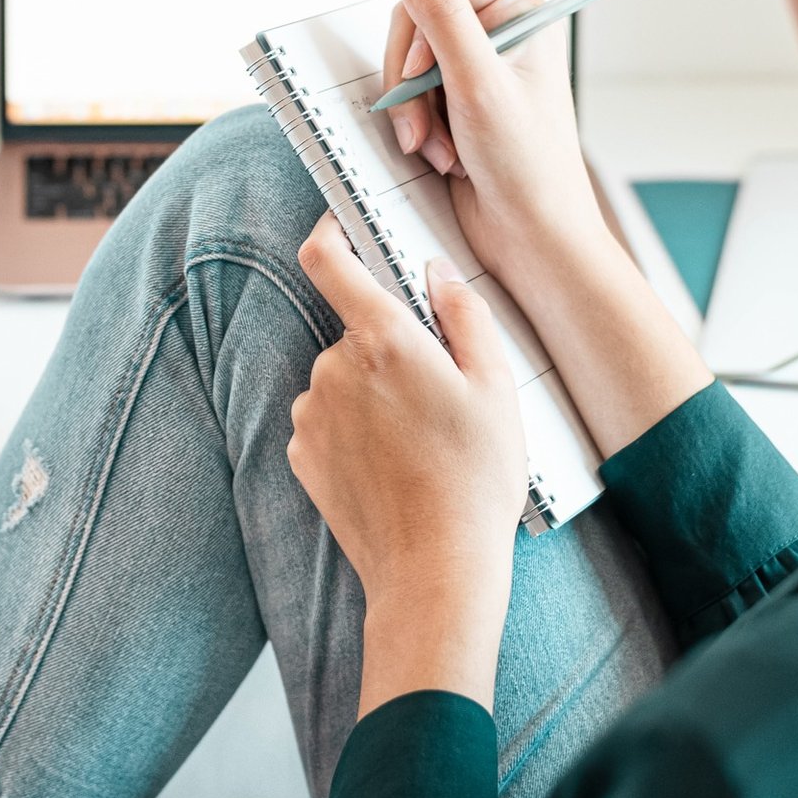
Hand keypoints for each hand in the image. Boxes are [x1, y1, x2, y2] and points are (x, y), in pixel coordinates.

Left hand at [290, 213, 526, 711]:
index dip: (330, 232)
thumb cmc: (476, 479)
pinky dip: (356, 430)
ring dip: (374, 392)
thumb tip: (434, 271)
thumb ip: (463, 314)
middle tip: (441, 393)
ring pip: (343, 378)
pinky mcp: (302, 456)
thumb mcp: (495, 386)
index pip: (327, 259)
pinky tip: (395, 465)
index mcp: (382, 340)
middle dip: (390, 347)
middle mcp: (333, 369)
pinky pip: (328, 421)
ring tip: (422, 442)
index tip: (343, 225)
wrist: (435, 572)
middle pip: (355, 330)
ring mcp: (311, 415)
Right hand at [381, 0, 617, 296]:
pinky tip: (440, 157)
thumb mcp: (477, 84)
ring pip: (406, 58)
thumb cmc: (526, 168)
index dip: (421, 15)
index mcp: (520, 14)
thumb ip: (440, 15)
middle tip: (425, 123)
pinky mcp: (454, 103)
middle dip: (410, 75)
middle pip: (416, 14)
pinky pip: (408, 94)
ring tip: (438, 148)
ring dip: (412, 108)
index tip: (423, 70)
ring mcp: (474, 70)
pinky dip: (414, 126)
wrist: (531, 239)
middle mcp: (498, 35)